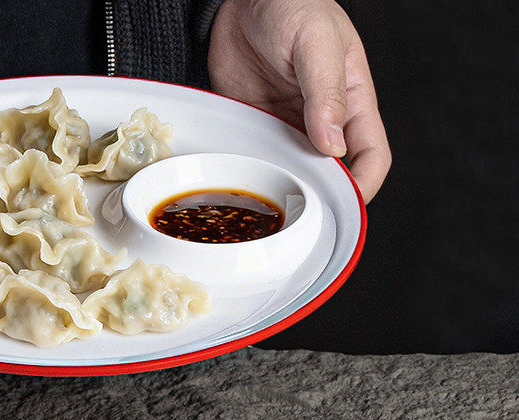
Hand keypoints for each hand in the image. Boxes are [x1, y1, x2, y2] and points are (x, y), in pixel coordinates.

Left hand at [208, 0, 390, 202]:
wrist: (241, 1)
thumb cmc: (289, 5)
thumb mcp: (315, 41)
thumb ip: (326, 93)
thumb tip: (334, 145)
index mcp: (353, 101)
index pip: (372, 155)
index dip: (365, 183)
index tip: (346, 202)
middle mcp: (324, 122)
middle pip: (335, 175)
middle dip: (325, 195)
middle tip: (304, 205)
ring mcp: (291, 129)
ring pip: (298, 174)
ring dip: (289, 189)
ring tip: (275, 197)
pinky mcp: (260, 130)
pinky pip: (263, 162)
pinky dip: (259, 175)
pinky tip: (251, 180)